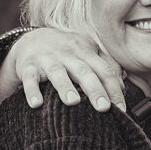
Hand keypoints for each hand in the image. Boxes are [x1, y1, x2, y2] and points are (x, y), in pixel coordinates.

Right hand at [0, 29, 125, 111]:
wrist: (31, 40)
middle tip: (103, 108)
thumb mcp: (87, 54)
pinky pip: (30, 79)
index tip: (121, 109)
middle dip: (95, 89)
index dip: (114, 89)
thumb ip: (106, 67)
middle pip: (84, 71)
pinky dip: (32, 91)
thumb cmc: (67, 53)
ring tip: (72, 102)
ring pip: (57, 73)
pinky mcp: (28, 67)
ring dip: (65, 87)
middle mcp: (68, 54)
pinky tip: (36, 104)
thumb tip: (122, 87)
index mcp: (86, 51)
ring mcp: (47, 59)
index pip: (104, 70)